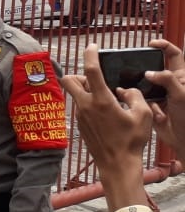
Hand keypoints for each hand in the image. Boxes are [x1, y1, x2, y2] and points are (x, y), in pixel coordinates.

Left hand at [61, 44, 152, 173]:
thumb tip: (126, 91)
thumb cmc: (131, 141)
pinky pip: (80, 107)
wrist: (117, 164)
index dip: (90, 54)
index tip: (92, 46)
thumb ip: (136, 96)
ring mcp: (80, 115)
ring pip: (75, 94)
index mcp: (101, 100)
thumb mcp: (143, 115)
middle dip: (76, 73)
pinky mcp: (79, 124)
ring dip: (85, 90)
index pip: (90, 70)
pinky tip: (104, 113)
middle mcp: (86, 105)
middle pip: (68, 79)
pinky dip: (88, 104)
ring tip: (104, 97)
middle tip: (92, 77)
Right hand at [142, 39, 184, 149]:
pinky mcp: (152, 104)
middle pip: (156, 68)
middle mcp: (171, 83)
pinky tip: (147, 106)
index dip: (164, 46)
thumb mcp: (181, 94)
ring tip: (142, 91)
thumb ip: (166, 79)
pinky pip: (141, 97)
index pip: (174, 55)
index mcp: (182, 77)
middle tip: (138, 68)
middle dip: (147, 68)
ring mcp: (161, 94)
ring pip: (146, 83)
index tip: (151, 44)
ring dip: (142, 87)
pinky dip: (142, 100)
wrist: (183, 140)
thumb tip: (149, 72)